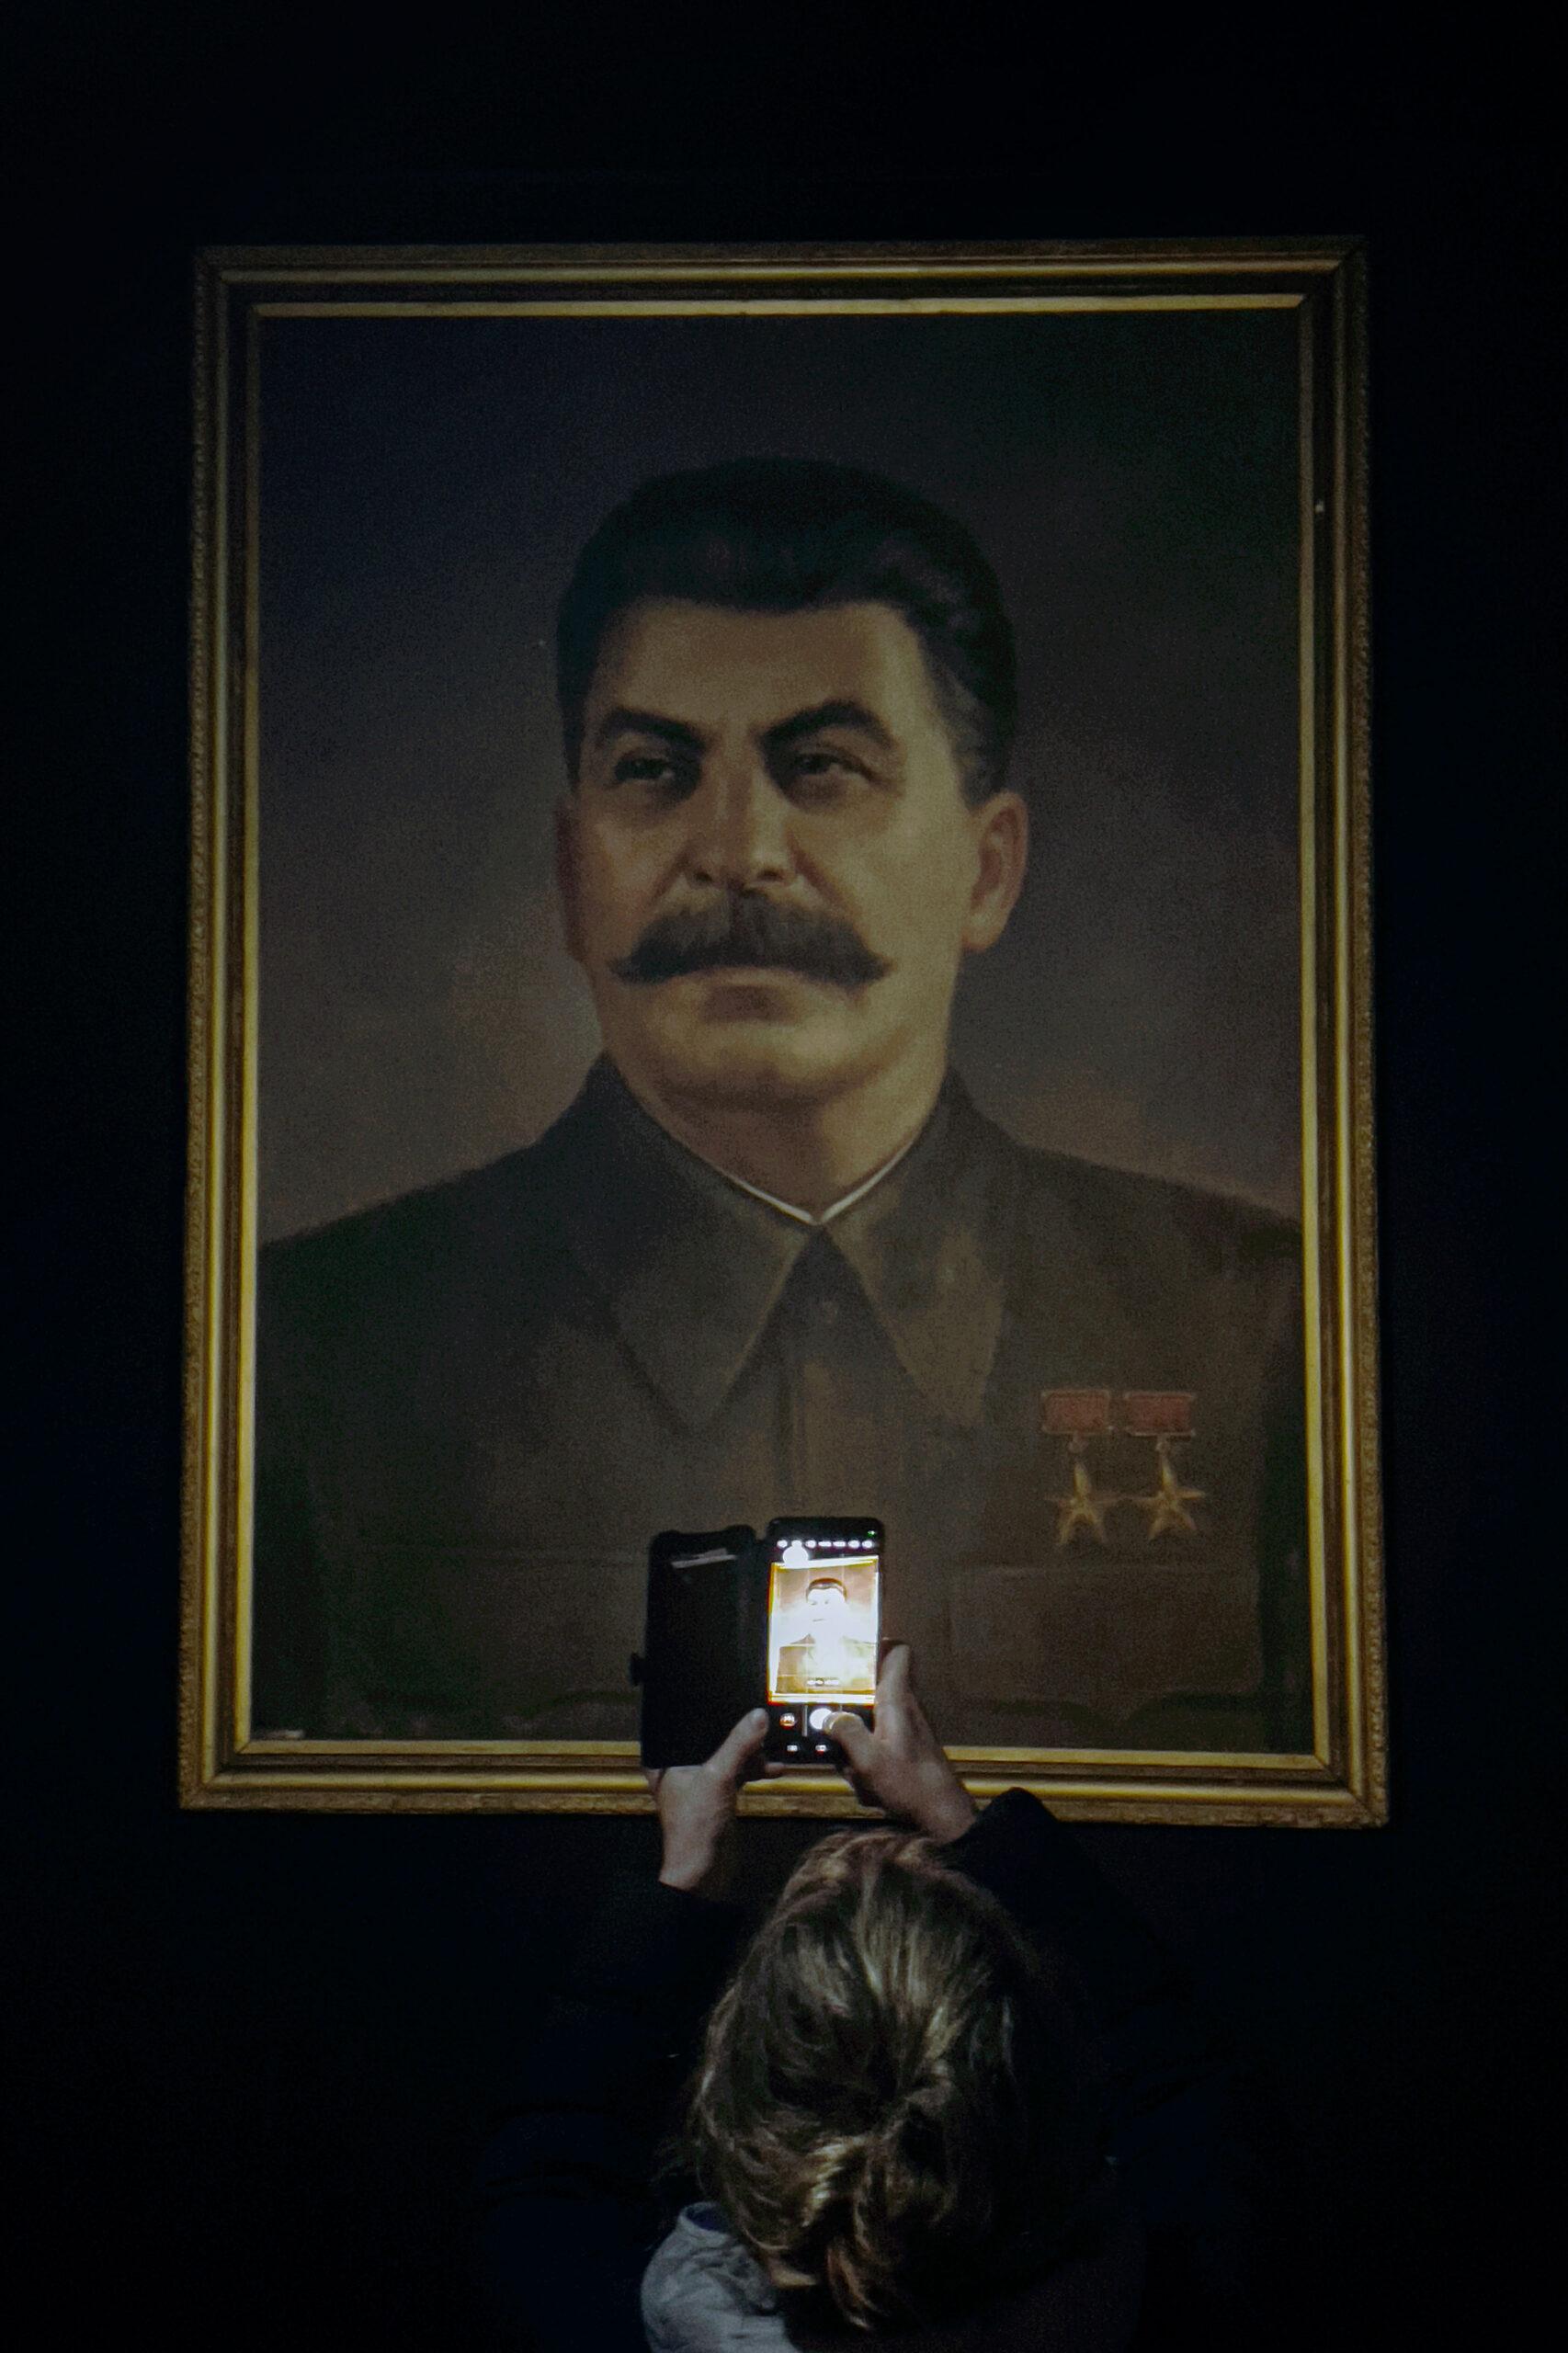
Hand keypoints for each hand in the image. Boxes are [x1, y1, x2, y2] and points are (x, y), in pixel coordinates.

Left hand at [645, 1708, 771, 1896]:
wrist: (702, 1875)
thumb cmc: (696, 1825)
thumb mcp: (718, 1777)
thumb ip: (738, 1745)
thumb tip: (759, 1715)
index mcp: (666, 1758)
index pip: (688, 1722)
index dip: (710, 1709)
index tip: (734, 1691)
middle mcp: (680, 1765)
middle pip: (712, 1737)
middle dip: (737, 1729)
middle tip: (762, 1713)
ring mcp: (701, 1781)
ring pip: (729, 1754)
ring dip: (751, 1750)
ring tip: (775, 1741)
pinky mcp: (718, 1795)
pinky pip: (739, 1772)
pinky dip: (755, 1768)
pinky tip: (776, 1767)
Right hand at [829, 1645, 976, 1841]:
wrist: (944, 1814)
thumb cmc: (910, 1783)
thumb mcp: (869, 1760)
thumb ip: (847, 1732)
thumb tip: (828, 1716)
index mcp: (897, 1699)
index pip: (898, 1651)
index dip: (877, 1643)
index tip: (849, 1650)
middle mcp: (904, 1706)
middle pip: (873, 1686)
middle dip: (849, 1701)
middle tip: (825, 1713)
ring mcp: (906, 1727)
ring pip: (871, 1718)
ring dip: (856, 1738)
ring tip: (848, 1764)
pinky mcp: (905, 1747)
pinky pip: (877, 1741)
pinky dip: (866, 1757)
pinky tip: (862, 1783)